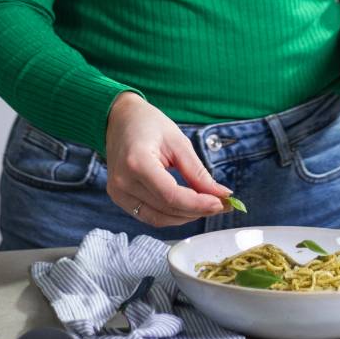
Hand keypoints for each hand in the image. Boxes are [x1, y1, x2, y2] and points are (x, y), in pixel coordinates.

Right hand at [105, 92, 231, 226]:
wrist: (120, 119)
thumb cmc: (149, 124)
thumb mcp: (178, 142)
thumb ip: (197, 172)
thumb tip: (221, 194)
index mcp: (137, 162)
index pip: (171, 196)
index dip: (198, 204)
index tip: (221, 203)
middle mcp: (123, 182)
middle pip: (166, 209)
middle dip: (197, 210)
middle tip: (221, 203)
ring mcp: (118, 193)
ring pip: (159, 219)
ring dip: (186, 216)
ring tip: (207, 205)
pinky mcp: (119, 199)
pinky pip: (149, 216)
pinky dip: (171, 215)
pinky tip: (187, 206)